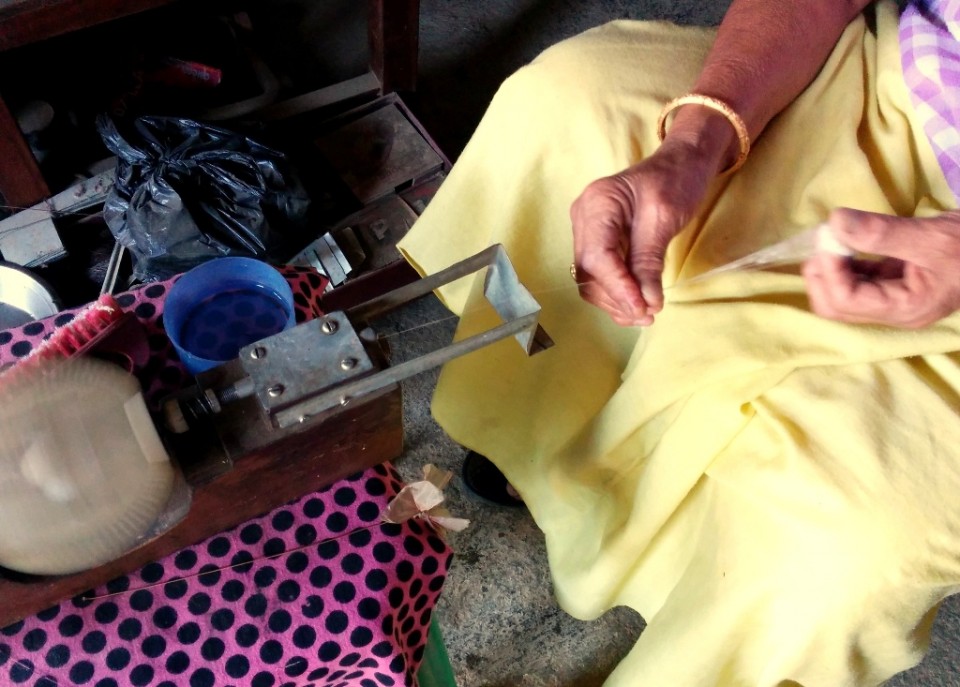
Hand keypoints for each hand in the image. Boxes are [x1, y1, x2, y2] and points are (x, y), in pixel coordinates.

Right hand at [570, 140, 714, 325]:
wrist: (680, 164)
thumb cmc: (675, 181)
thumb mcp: (665, 219)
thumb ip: (649, 261)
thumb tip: (646, 302)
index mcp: (597, 204)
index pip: (597, 257)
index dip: (618, 288)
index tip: (642, 308)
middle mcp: (584, 217)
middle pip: (589, 272)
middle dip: (617, 298)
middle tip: (649, 315)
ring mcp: (587, 230)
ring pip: (590, 279)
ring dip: (616, 301)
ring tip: (646, 313)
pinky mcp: (598, 242)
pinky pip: (599, 275)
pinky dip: (616, 294)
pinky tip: (637, 305)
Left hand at [803, 208, 959, 327]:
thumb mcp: (931, 236)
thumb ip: (882, 233)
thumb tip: (835, 222)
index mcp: (904, 308)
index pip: (845, 301)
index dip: (829, 270)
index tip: (831, 235)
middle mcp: (893, 312)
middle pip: (835, 307)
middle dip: (822, 274)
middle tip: (825, 237)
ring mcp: (893, 299)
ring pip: (842, 295)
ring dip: (830, 267)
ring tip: (833, 236)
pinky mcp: (894, 284)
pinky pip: (858, 280)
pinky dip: (845, 262)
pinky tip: (848, 240)